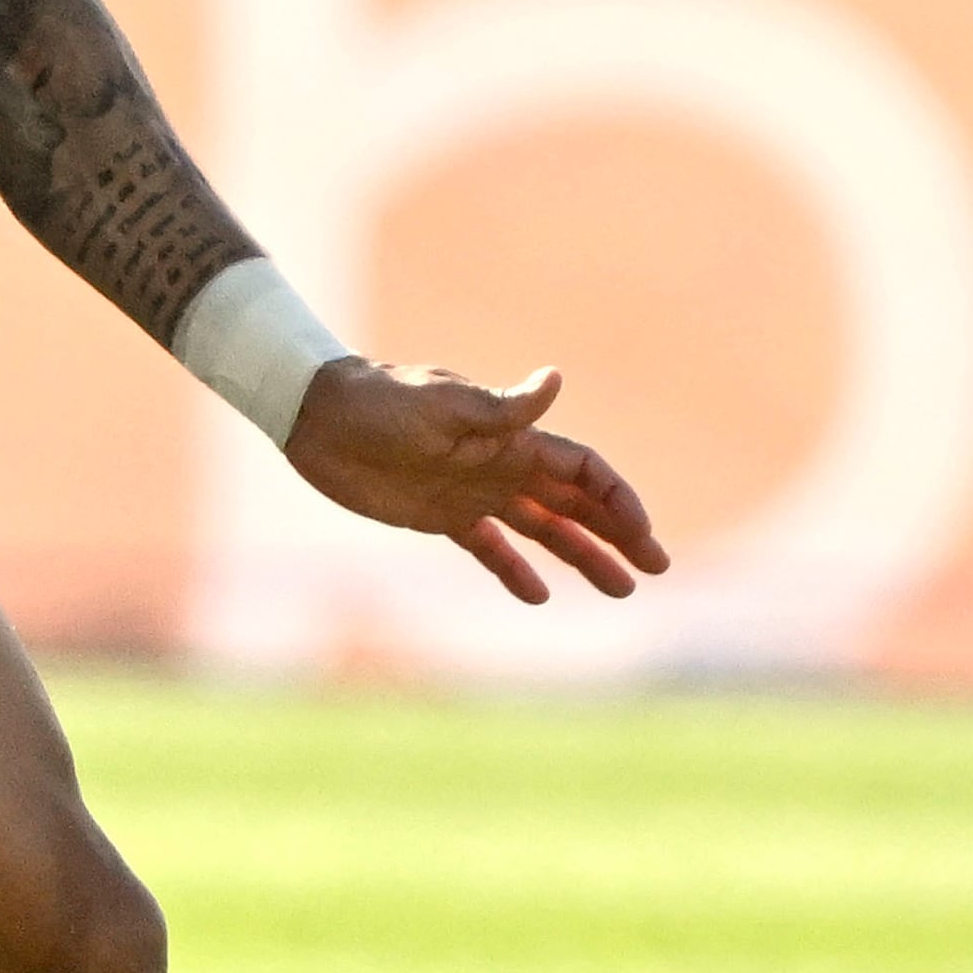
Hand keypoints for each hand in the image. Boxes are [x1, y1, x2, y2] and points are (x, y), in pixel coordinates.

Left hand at [286, 359, 670, 605]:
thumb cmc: (381, 402)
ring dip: (580, 556)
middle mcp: (501, 467)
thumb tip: (555, 378)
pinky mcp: (439, 517)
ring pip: (542, 530)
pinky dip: (513, 569)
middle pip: (575, 505)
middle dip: (617, 535)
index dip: (617, 501)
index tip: (642, 537)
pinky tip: (538, 594)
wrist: (318, 416)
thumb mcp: (443, 405)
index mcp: (512, 440)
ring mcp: (473, 493)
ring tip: (620, 589)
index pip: (584, 472)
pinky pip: (488, 546)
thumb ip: (502, 407)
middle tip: (655, 569)